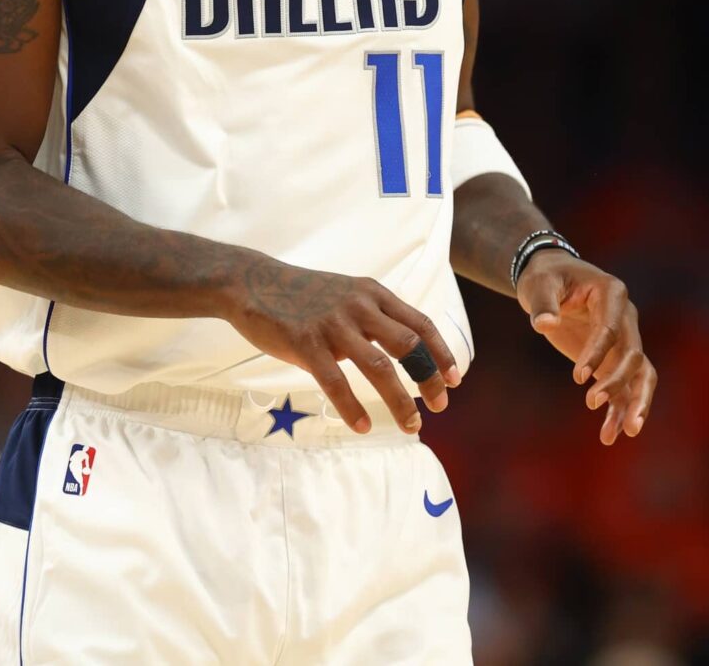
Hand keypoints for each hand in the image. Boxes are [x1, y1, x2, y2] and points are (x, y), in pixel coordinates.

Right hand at [226, 257, 460, 435]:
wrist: (253, 282)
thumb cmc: (303, 295)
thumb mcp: (347, 294)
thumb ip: (374, 316)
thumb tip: (405, 349)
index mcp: (373, 294)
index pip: (420, 323)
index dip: (441, 353)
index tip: (454, 380)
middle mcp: (359, 307)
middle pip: (409, 346)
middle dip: (429, 378)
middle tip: (439, 406)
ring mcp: (333, 324)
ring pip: (379, 367)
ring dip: (400, 400)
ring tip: (412, 425)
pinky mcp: (306, 343)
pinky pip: (335, 381)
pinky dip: (352, 407)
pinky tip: (363, 426)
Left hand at [516, 251, 654, 443]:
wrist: (552, 279)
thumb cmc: (546, 277)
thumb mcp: (539, 284)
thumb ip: (543, 303)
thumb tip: (544, 323)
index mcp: (612, 294)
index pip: (611, 329)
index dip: (597, 353)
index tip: (578, 377)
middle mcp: (626, 318)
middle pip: (634, 355)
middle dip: (619, 383)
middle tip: (593, 403)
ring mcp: (624, 340)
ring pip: (640, 375)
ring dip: (634, 403)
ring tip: (624, 432)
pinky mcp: (614, 359)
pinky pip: (625, 388)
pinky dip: (618, 410)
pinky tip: (608, 435)